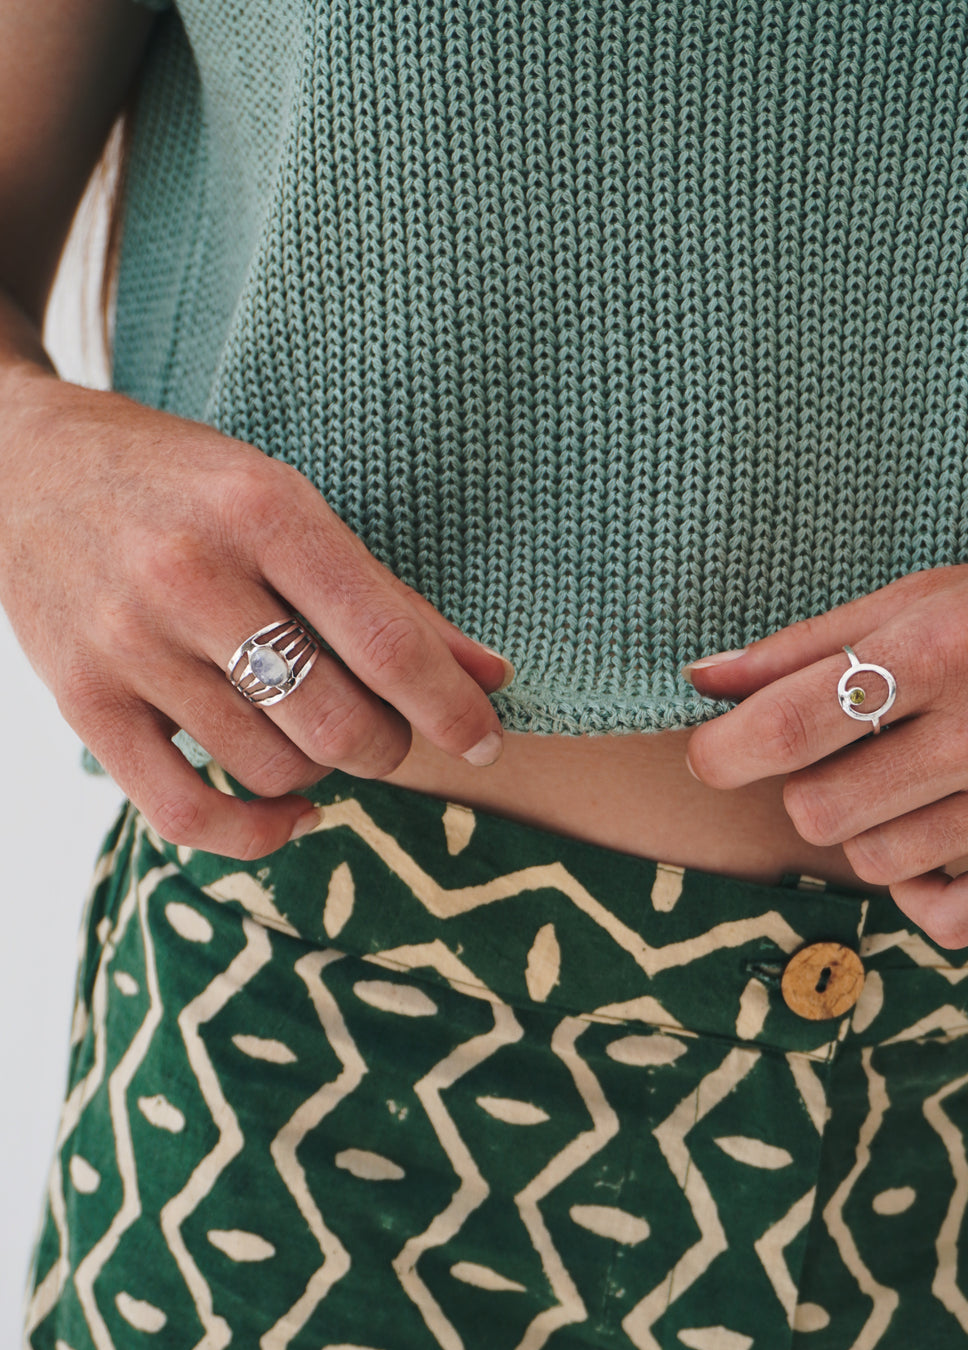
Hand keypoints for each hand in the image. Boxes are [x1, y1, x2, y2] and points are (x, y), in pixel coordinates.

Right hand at [0, 373, 509, 859]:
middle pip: (334, 722)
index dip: (449, 707)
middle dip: (388, 747)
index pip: (383, 639)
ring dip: (321, 774)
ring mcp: (129, 643)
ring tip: (316, 735)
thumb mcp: (288, 505)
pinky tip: (290, 812)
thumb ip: (387, 596)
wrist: (21, 466)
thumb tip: (489, 677)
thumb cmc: (183, 487)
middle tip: (387, 733)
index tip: (485, 739)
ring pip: (272, 768)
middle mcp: (191, 575)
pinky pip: (185, 813)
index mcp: (262, 511)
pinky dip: (256, 834)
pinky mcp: (82, 701)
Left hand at [683, 551, 967, 948]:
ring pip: (875, 865)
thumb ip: (807, 644)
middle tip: (846, 759)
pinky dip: (925, 896)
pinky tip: (941, 849)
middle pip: (819, 811)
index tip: (714, 753)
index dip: (724, 752)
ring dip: (867, 833)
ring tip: (909, 787)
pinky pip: (949, 923)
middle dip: (807, 790)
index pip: (791, 726)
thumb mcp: (927, 595)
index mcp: (943, 646)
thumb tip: (702, 681)